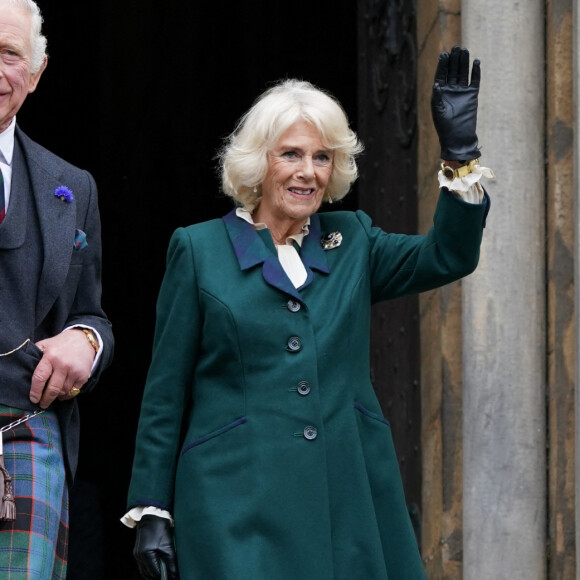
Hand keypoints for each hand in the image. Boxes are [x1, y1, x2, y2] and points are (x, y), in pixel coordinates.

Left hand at [31, 329, 94, 407]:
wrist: (84, 339)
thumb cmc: (62, 343)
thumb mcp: (46, 344)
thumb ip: (35, 355)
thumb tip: (24, 369)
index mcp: (50, 357)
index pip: (40, 378)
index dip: (35, 391)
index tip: (33, 399)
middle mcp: (63, 365)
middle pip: (52, 389)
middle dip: (46, 400)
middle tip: (42, 404)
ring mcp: (74, 371)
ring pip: (63, 392)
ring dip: (57, 397)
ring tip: (53, 397)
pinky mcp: (83, 375)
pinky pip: (74, 391)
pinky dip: (68, 395)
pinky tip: (64, 393)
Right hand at [134, 515, 178, 579]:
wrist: (152, 515)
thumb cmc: (161, 528)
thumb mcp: (168, 546)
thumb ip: (171, 563)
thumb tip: (175, 576)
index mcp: (146, 555)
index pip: (155, 574)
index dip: (164, 577)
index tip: (172, 577)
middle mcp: (139, 556)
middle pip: (148, 575)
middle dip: (158, 576)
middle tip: (168, 575)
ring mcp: (136, 554)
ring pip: (145, 571)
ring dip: (153, 574)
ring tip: (164, 572)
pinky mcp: (137, 552)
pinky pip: (143, 565)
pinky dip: (150, 568)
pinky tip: (157, 566)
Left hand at [431, 45, 480, 160]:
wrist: (458, 137)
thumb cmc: (445, 126)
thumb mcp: (438, 111)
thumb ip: (437, 97)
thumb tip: (436, 84)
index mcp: (440, 93)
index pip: (441, 75)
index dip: (442, 65)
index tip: (444, 54)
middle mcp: (450, 90)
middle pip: (452, 71)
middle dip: (454, 59)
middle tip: (456, 47)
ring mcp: (462, 92)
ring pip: (463, 73)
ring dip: (463, 62)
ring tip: (464, 50)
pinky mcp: (472, 95)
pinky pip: (474, 80)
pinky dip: (475, 72)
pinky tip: (476, 62)